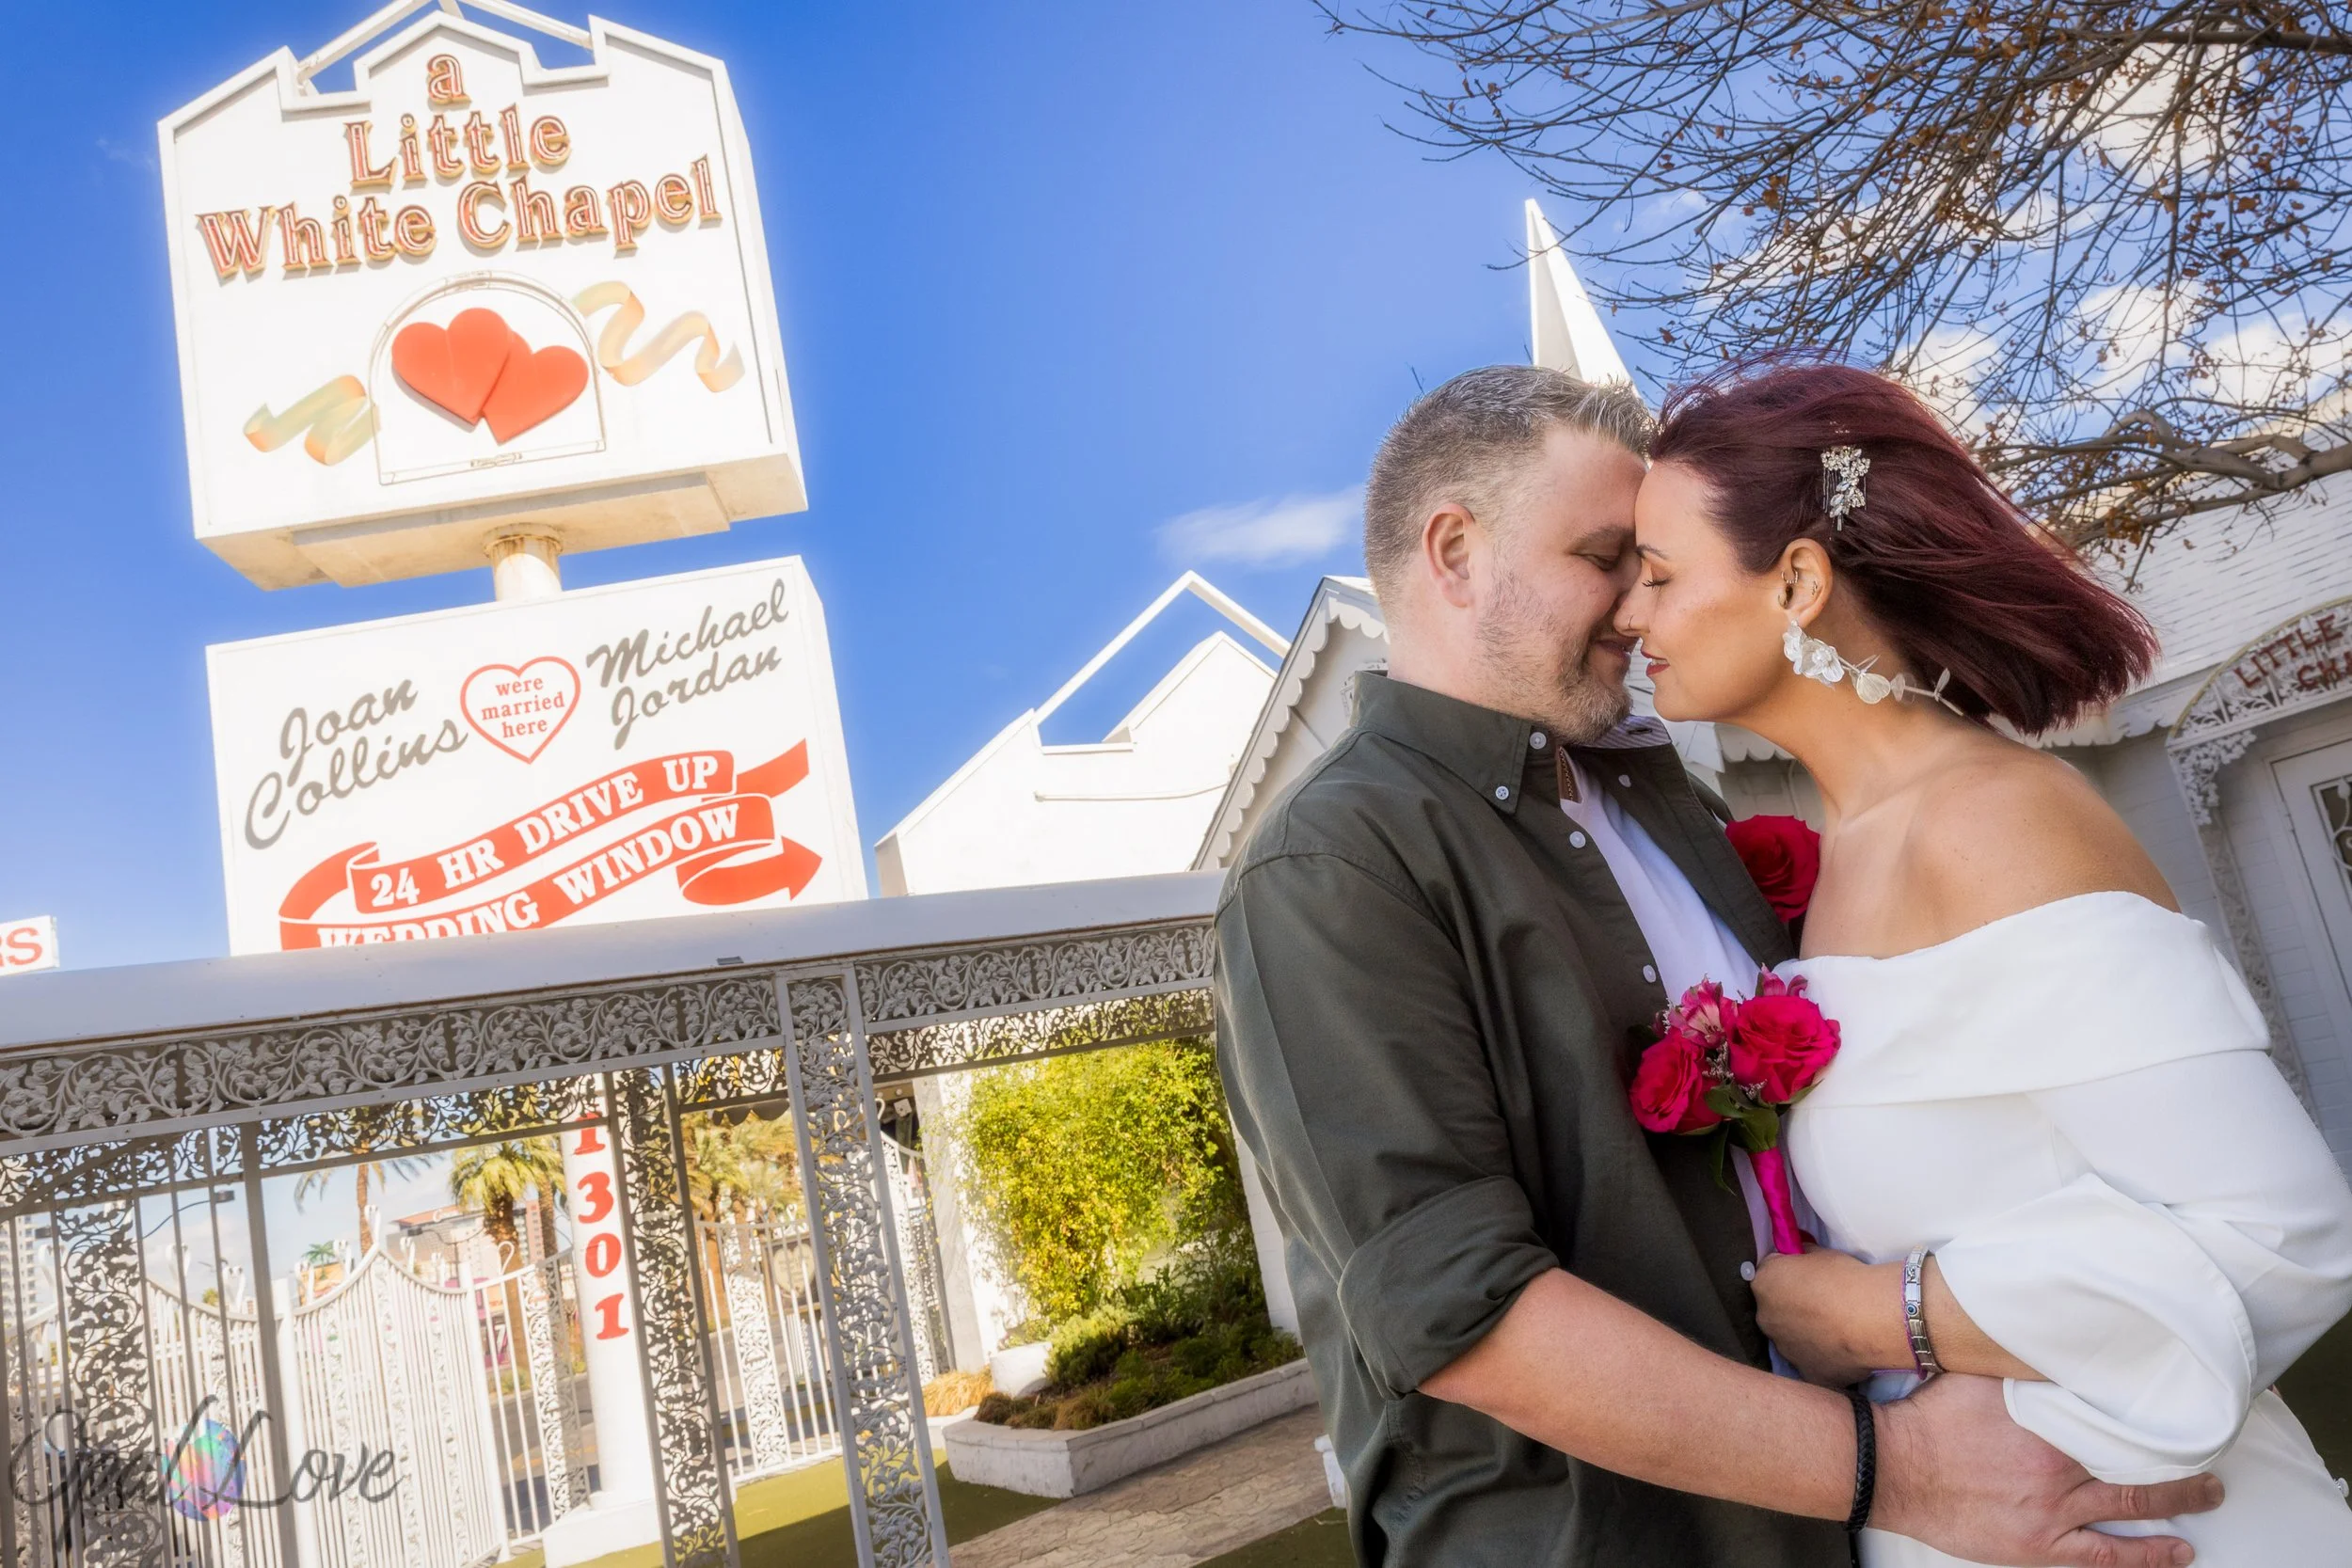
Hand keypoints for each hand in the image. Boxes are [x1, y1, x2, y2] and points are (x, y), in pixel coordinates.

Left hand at [1753, 1245, 1890, 1385]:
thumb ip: (1802, 1257)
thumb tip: (1801, 1258)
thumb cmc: (1843, 1278)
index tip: (1808, 1276)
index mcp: (1764, 1284)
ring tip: (1837, 1329)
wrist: (1871, 1318)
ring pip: (1792, 1339)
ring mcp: (1785, 1349)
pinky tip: (1844, 1350)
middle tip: (1823, 1304)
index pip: (1769, 1274)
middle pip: (1776, 1310)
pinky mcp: (1808, 1372)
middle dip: (1793, 1307)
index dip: (1789, 1273)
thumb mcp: (1819, 1253)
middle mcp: (1765, 1319)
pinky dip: (1825, 1358)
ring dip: (1807, 1334)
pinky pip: (1814, 1363)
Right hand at [1875, 1373, 2221, 1566]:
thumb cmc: (1930, 1418)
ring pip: (2130, 1507)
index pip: (2119, 1416)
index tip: (2185, 1408)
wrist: (1892, 1467)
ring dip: (2175, 1503)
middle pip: (2135, 1462)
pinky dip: (2144, 1554)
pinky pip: (2104, 1555)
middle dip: (2179, 1461)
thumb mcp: (1979, 1377)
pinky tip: (2174, 1551)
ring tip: (2208, 1496)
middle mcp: (2060, 1468)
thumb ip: (2021, 1365)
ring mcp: (2052, 1512)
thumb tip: (2059, 1342)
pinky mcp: (2038, 1545)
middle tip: (2211, 1457)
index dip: (2156, 1415)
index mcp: (2048, 1421)